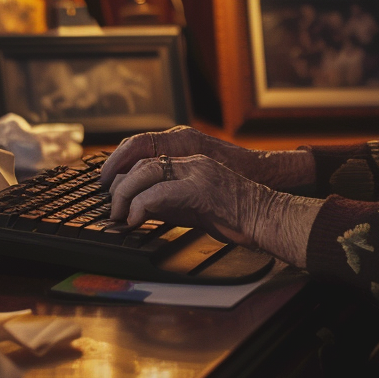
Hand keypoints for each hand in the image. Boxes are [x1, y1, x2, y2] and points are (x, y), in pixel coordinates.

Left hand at [107, 154, 319, 266]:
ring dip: (125, 195)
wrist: (267, 217)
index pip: (149, 157)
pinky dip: (140, 206)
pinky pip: (158, 193)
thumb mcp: (196, 205)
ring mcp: (196, 172)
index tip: (112, 190)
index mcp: (192, 161)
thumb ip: (170, 202)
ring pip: (145, 173)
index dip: (125, 173)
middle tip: (110, 207)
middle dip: (119, 184)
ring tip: (119, 215)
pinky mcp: (199, 189)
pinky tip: (136, 220)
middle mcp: (193, 160)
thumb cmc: (236, 216)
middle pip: (142, 161)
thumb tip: (140, 210)